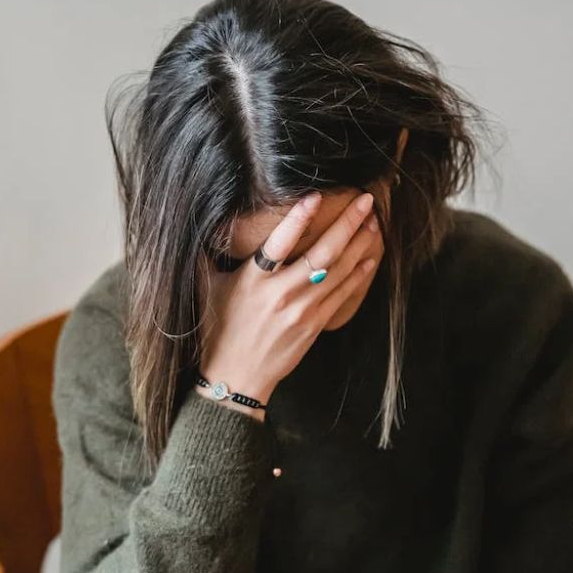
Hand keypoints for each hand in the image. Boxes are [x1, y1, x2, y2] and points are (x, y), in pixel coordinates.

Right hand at [196, 190, 381, 417]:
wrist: (236, 376)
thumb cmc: (218, 330)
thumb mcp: (206, 289)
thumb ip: (206, 256)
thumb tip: (199, 224)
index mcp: (253, 281)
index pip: (278, 243)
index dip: (297, 218)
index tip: (315, 196)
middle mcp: (280, 294)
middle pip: (322, 253)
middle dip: (347, 224)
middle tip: (365, 200)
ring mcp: (301, 310)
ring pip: (338, 270)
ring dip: (359, 243)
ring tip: (373, 221)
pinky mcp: (314, 325)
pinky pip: (342, 294)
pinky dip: (358, 274)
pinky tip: (370, 257)